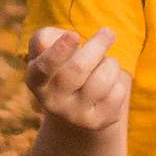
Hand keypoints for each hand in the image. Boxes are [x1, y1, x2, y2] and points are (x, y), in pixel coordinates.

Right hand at [27, 22, 130, 137]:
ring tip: (107, 63)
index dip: (58, 52)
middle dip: (97, 46)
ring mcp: (73, 115)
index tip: (74, 36)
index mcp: (36, 80)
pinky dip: (119, 83)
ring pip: (101, 80)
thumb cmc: (62, 64)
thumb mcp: (48, 50)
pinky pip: (117, 94)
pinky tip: (110, 86)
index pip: (44, 69)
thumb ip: (47, 38)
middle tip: (108, 33)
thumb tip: (68, 38)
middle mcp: (51, 101)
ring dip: (110, 64)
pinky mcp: (95, 123)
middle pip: (77, 69)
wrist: (73, 106)